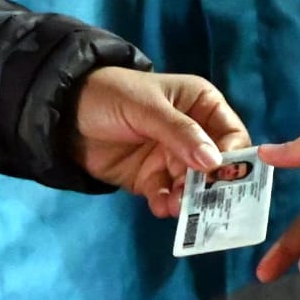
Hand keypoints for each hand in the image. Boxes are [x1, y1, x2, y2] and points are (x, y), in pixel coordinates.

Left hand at [71, 67, 251, 218]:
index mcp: (201, 105)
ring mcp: (172, 158)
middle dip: (211, 184)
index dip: (233, 156)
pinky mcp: (151, 179)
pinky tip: (160, 206)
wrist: (65, 114)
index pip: (232, 134)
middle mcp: (193, 134)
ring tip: (177, 205)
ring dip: (188, 198)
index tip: (222, 175)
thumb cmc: (111, 94)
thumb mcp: (147, 107)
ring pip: (193, 186)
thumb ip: (180, 133)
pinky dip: (167, 204)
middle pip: (215, 166)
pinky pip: (167, 196)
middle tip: (203, 199)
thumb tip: (214, 162)